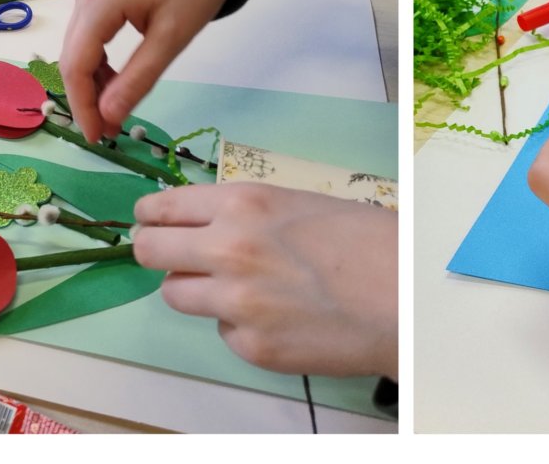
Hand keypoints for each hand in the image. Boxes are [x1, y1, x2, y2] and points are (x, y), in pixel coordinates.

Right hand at [59, 0, 245, 141]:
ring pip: (79, 51)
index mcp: (99, 2)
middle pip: (72, 58)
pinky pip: (91, 38)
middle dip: (87, 99)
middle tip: (109, 132)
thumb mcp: (172, 38)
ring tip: (115, 114)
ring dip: (94, 85)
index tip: (99, 139)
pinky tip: (117, 85)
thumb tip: (107, 116)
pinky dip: (100, 66)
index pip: (76, 65)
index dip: (82, 106)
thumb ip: (138, 79)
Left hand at [133, 185, 396, 377]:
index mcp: (244, 203)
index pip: (164, 208)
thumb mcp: (297, 203)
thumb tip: (208, 224)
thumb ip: (247, 214)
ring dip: (195, 288)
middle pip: (150, 252)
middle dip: (153, 251)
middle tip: (165, 253)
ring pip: (175, 295)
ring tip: (235, 284)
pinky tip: (275, 313)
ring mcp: (235, 303)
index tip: (146, 219)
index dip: (150, 215)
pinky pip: (221, 330)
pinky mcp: (249, 346)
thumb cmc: (364, 239)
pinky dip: (237, 323)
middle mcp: (229, 249)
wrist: (402, 295)